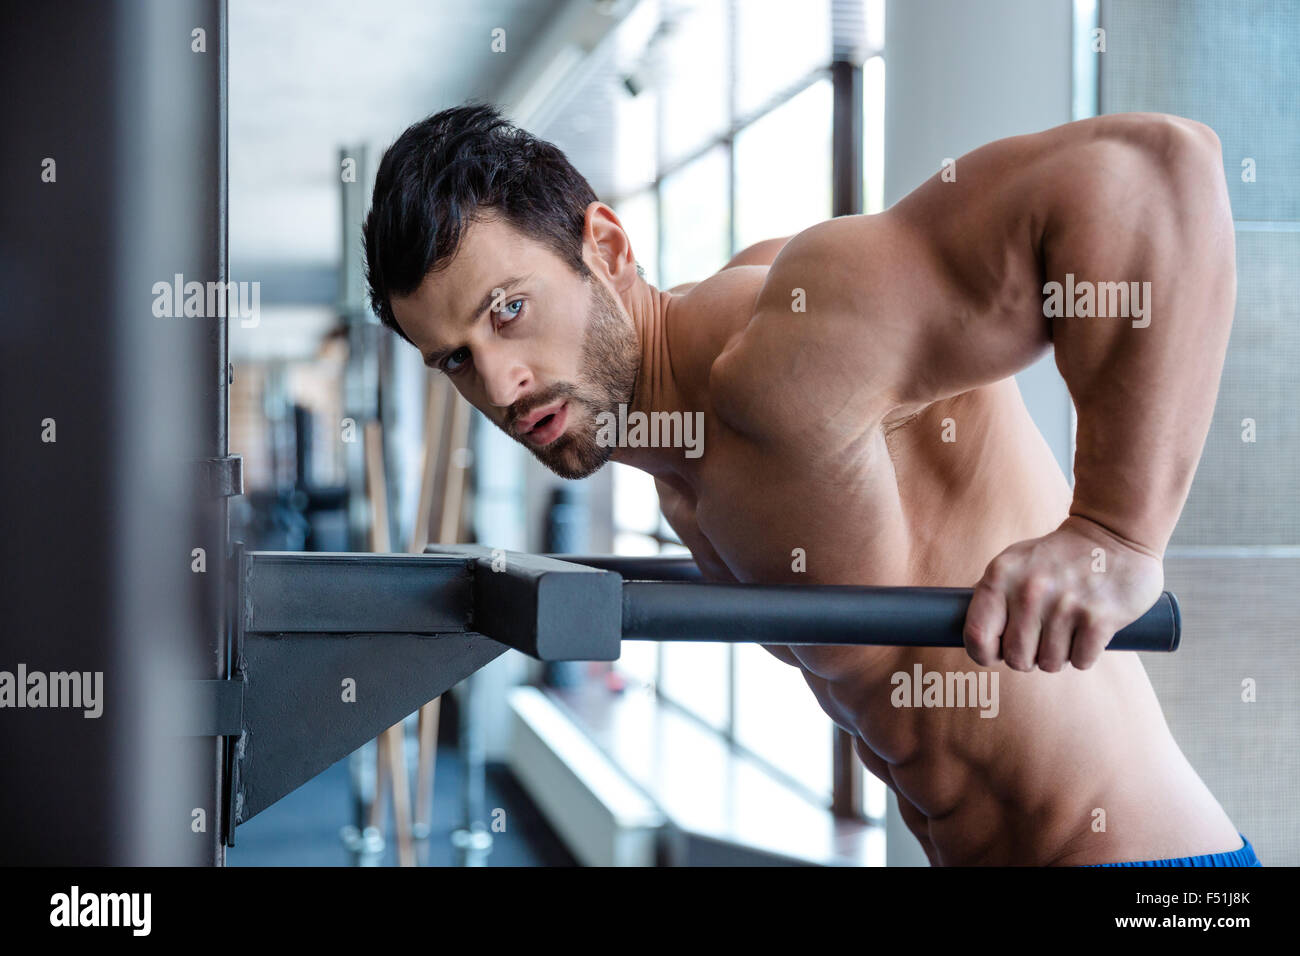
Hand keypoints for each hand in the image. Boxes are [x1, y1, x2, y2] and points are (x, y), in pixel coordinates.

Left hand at [963, 515, 1164, 671]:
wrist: (1112, 535)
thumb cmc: (1055, 558)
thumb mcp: (1013, 564)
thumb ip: (990, 597)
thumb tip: (971, 637)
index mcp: (1000, 576)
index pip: (977, 636)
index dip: (985, 654)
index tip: (997, 652)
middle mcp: (1029, 590)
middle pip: (1017, 659)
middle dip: (1030, 657)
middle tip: (1042, 637)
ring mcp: (1065, 605)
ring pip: (1051, 664)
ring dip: (1060, 655)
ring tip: (1066, 628)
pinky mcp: (1099, 618)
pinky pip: (1081, 661)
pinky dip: (1084, 654)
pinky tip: (1087, 629)